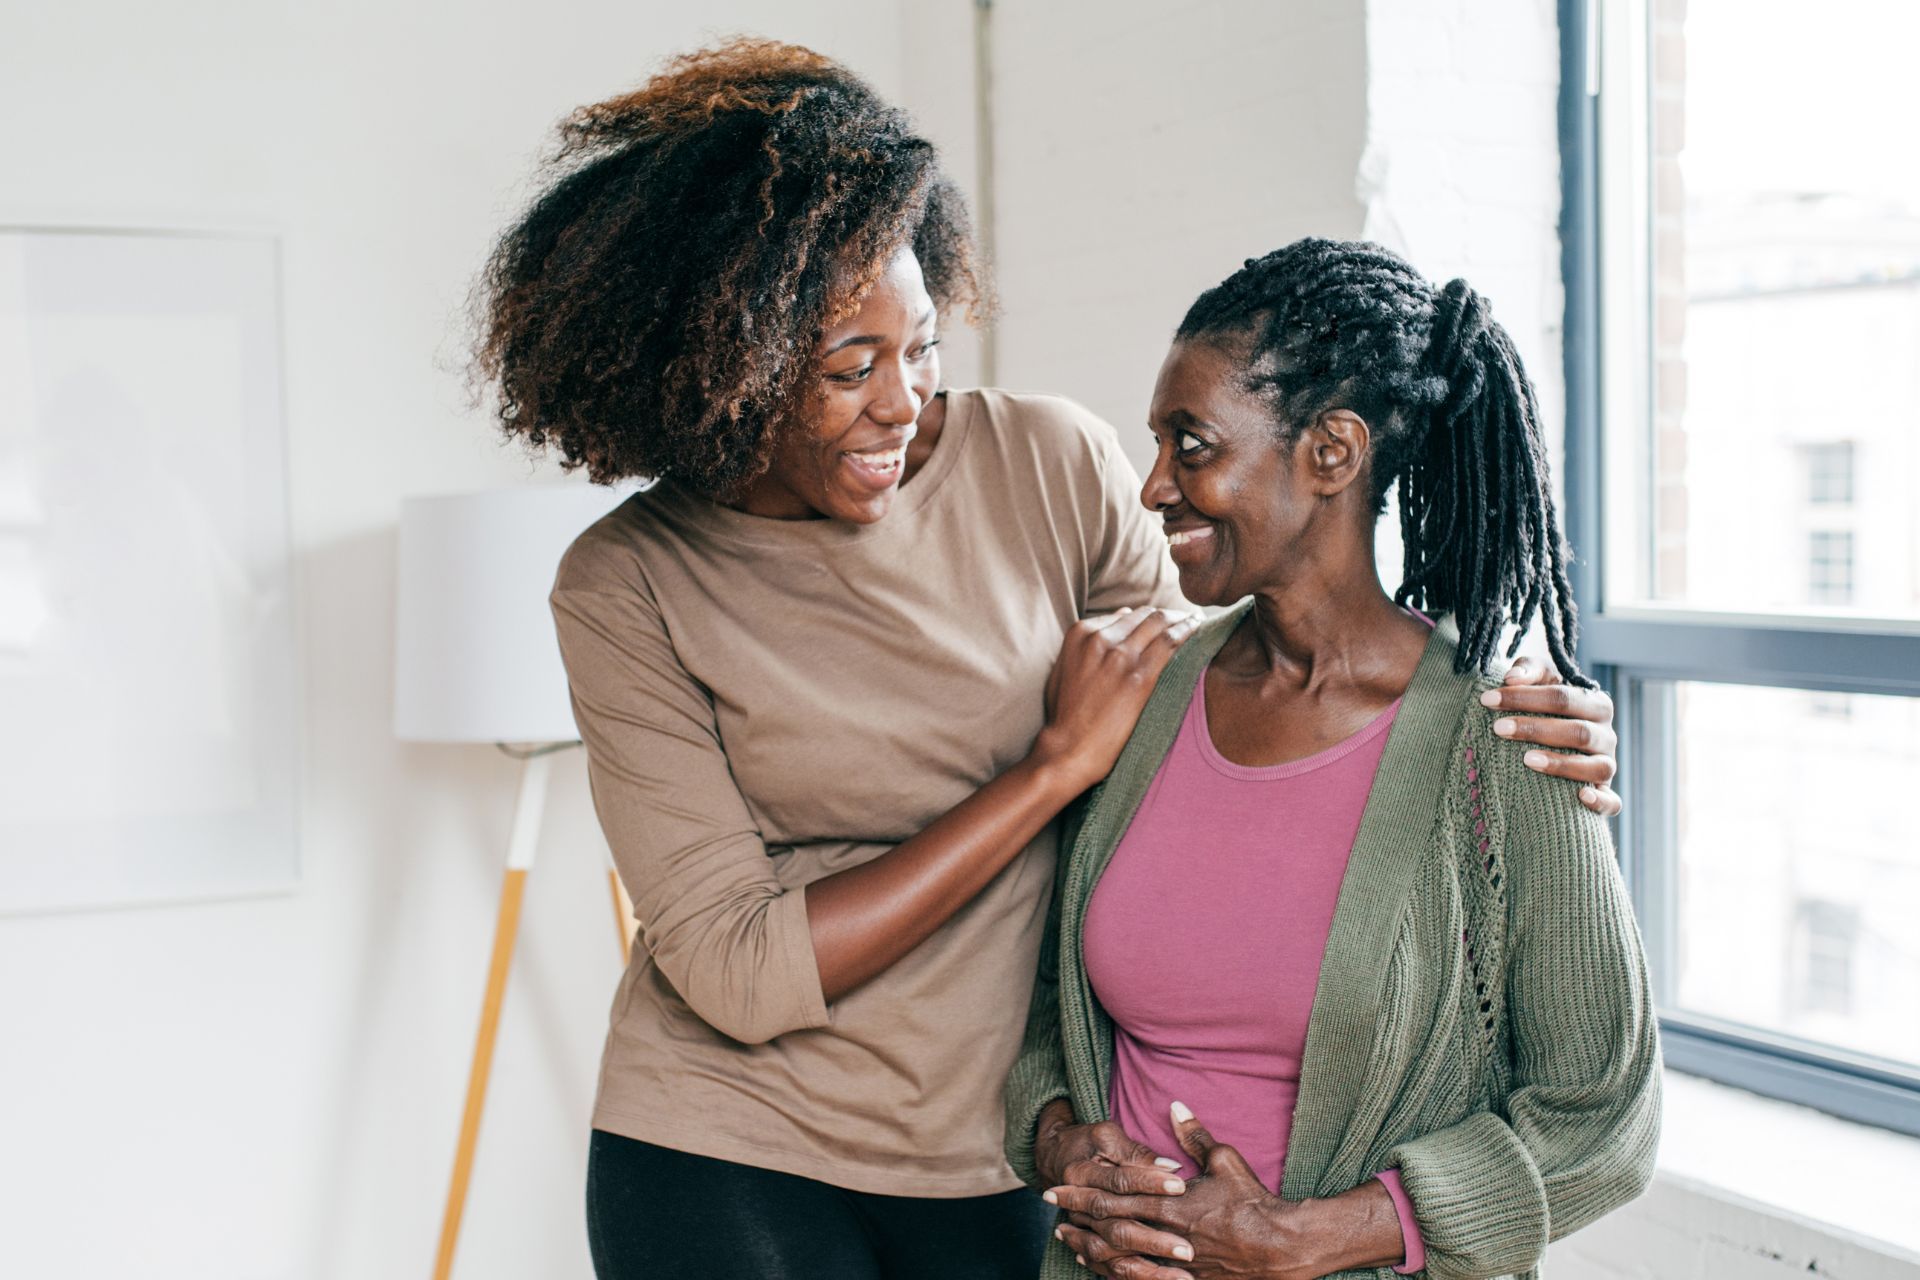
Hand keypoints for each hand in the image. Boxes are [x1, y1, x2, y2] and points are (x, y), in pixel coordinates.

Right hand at [1034, 1102, 1194, 1279]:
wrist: (1054, 1157)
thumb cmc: (1088, 1142)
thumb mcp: (1107, 1137)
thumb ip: (1137, 1153)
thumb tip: (1172, 1166)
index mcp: (1080, 1173)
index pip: (1119, 1182)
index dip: (1149, 1182)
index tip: (1181, 1185)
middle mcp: (1078, 1208)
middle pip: (1117, 1228)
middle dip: (1154, 1240)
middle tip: (1187, 1249)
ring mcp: (1081, 1230)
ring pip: (1113, 1257)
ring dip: (1147, 1269)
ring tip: (1183, 1275)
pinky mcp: (1089, 1244)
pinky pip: (1109, 1269)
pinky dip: (1135, 1277)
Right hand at [1035, 609, 1197, 791]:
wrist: (1068, 749)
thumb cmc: (1066, 716)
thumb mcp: (1065, 671)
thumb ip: (1088, 645)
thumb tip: (1120, 619)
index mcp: (1080, 634)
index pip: (1125, 615)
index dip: (1146, 618)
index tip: (1162, 623)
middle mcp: (1100, 639)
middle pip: (1144, 615)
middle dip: (1168, 615)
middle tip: (1185, 618)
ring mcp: (1120, 656)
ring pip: (1160, 622)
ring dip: (1182, 618)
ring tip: (1197, 620)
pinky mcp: (1139, 677)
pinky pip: (1170, 643)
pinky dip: (1188, 630)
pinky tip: (1198, 628)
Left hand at [1049, 1102, 1381, 1279]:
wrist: (1281, 1245)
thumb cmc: (1252, 1201)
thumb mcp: (1224, 1161)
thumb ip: (1194, 1136)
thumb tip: (1175, 1106)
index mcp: (1171, 1204)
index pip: (1115, 1196)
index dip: (1083, 1192)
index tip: (1056, 1186)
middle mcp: (1166, 1234)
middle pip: (1110, 1226)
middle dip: (1077, 1215)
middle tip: (1049, 1208)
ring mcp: (1173, 1261)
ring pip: (1121, 1257)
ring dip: (1091, 1247)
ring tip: (1067, 1240)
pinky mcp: (1186, 1279)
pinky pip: (1144, 1279)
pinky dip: (1119, 1273)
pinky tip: (1102, 1270)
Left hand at [1482, 657, 1622, 816]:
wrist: (1559, 734)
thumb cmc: (1546, 704)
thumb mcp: (1540, 681)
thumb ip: (1527, 671)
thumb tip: (1511, 678)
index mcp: (1595, 703)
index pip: (1562, 697)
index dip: (1524, 698)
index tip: (1487, 700)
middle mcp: (1606, 734)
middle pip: (1579, 732)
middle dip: (1536, 729)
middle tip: (1498, 729)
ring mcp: (1608, 764)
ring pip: (1597, 766)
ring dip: (1562, 764)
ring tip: (1526, 759)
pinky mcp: (1604, 792)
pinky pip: (1612, 802)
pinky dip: (1601, 801)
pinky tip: (1580, 796)